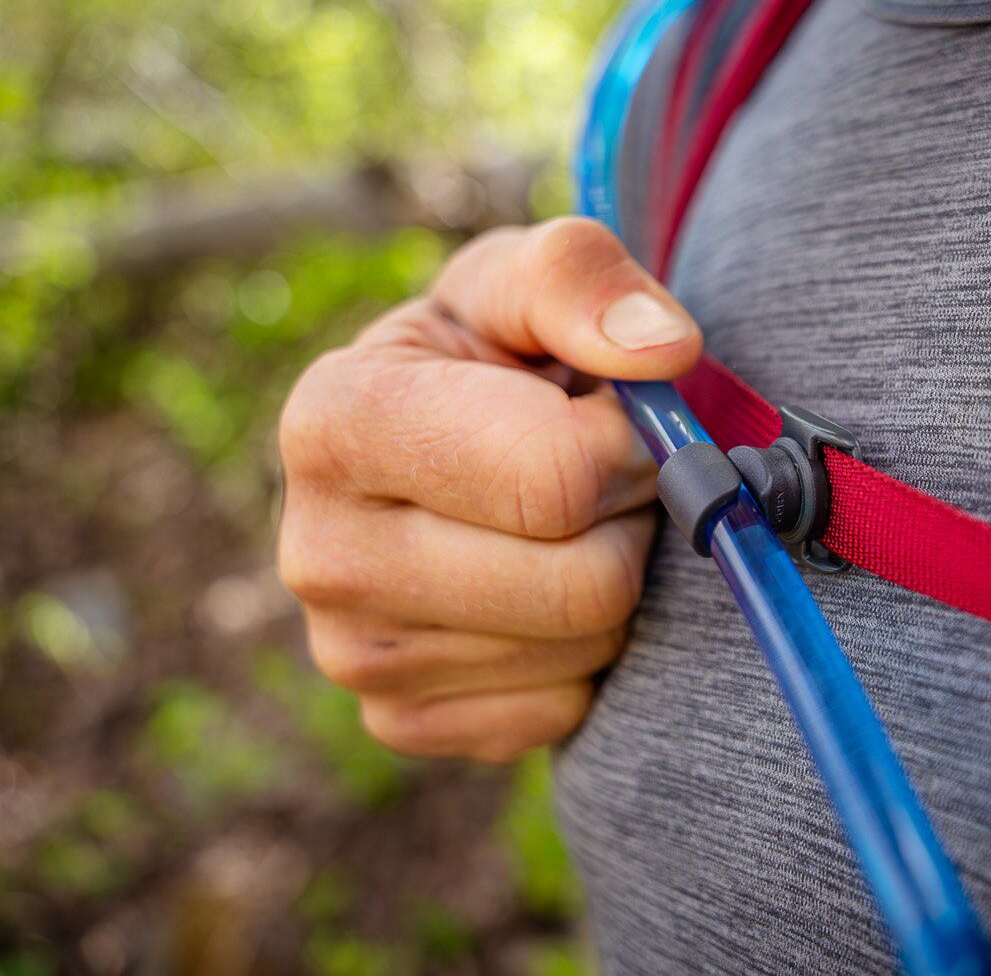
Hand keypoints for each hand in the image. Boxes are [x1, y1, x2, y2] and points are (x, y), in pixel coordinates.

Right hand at [277, 219, 700, 761]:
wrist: (462, 453)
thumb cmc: (498, 357)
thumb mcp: (529, 281)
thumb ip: (587, 279)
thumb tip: (662, 351)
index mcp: (333, 423)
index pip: (553, 479)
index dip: (627, 447)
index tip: (619, 417)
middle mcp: (318, 554)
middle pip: (582, 584)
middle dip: (628, 519)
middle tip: (602, 479)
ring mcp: (353, 655)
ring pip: (585, 647)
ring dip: (615, 582)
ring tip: (565, 526)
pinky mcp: (400, 722)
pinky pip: (562, 711)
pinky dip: (584, 655)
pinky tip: (540, 590)